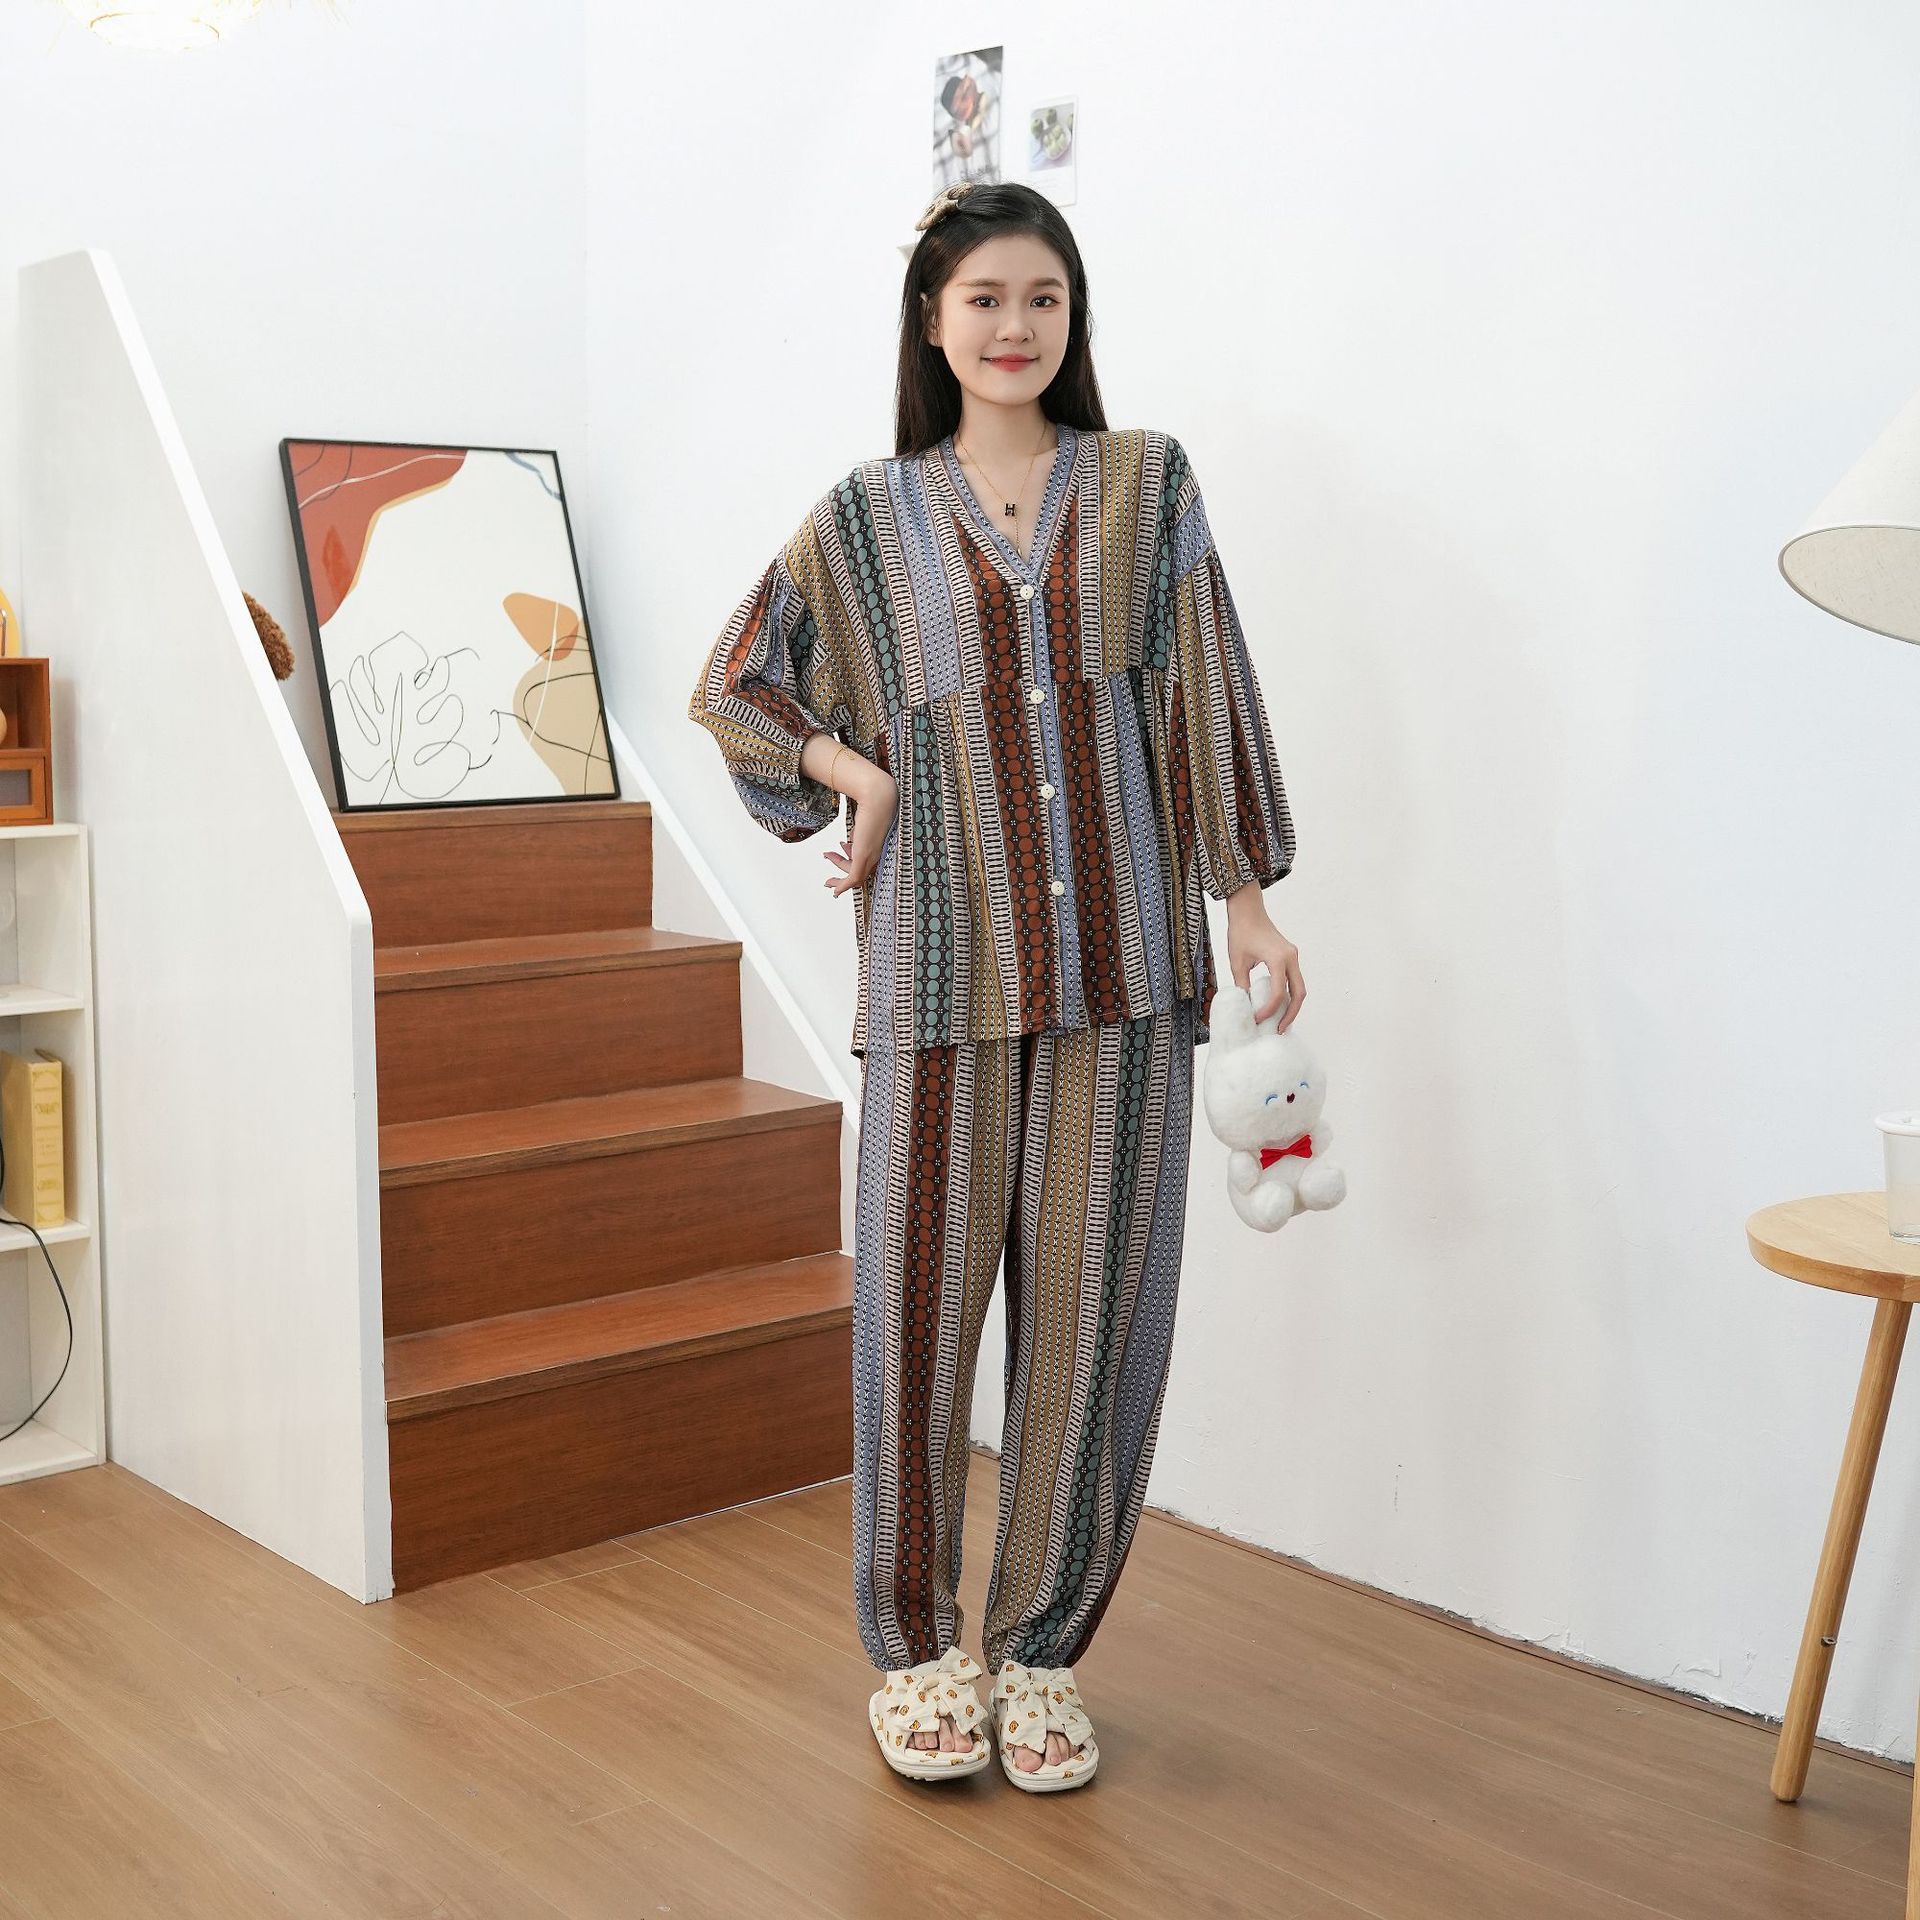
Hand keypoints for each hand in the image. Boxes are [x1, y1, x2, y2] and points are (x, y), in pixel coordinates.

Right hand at [824, 768, 896, 896]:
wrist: (877, 797)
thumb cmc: (874, 803)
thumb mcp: (864, 822)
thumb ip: (859, 833)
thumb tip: (851, 840)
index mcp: (879, 846)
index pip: (866, 863)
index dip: (850, 862)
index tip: (840, 852)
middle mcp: (877, 854)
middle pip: (860, 873)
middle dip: (842, 874)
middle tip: (829, 879)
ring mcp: (871, 856)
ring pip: (856, 877)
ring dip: (839, 879)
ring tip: (826, 875)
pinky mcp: (864, 856)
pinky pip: (853, 878)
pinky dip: (843, 885)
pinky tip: (835, 890)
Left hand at [1225, 885, 1303, 1030]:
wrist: (1248, 910)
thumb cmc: (1241, 931)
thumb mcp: (1237, 961)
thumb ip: (1242, 984)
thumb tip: (1245, 1005)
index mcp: (1278, 959)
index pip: (1277, 993)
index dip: (1269, 1010)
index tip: (1257, 1019)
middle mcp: (1290, 958)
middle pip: (1299, 993)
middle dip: (1291, 1014)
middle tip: (1280, 1030)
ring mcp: (1292, 956)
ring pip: (1299, 987)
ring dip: (1292, 1005)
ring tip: (1281, 1021)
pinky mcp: (1289, 956)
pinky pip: (1294, 979)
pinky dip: (1289, 994)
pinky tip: (1279, 1005)